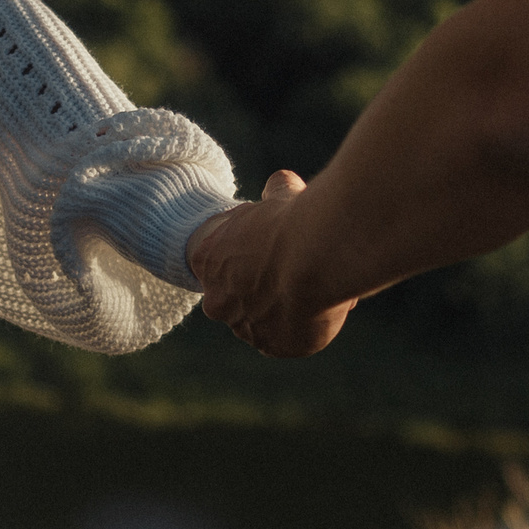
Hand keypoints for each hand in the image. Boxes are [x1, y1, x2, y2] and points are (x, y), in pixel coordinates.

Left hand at [184, 170, 352, 357]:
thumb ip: (277, 192)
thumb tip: (283, 182)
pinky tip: (321, 307)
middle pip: (234, 297)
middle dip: (260, 287)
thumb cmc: (294, 221)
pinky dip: (302, 327)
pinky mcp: (274, 347)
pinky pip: (286, 340)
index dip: (246, 254)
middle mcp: (217, 299)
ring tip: (314, 287)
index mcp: (206, 258)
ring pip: (261, 320)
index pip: (216, 261)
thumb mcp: (281, 195)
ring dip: (282, 309)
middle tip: (294, 270)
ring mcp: (244, 327)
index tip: (270, 247)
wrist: (316, 257)